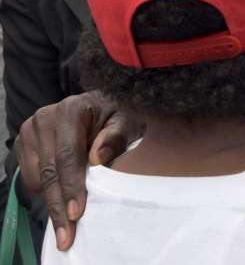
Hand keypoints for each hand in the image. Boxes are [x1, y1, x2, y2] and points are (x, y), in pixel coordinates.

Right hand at [14, 91, 143, 249]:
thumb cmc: (115, 116)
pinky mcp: (23, 144)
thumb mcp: (125, 122)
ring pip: (37, 178)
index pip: (68, 155)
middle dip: (59, 205)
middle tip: (67, 234)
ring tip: (69, 219)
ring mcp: (30, 131)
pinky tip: (63, 194)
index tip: (77, 213)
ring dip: (53, 200)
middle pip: (50, 171)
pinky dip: (46, 190)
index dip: (72, 186)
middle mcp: (45, 118)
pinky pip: (30, 177)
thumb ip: (115, 137)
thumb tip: (99, 158)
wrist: (96, 106)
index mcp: (71, 110)